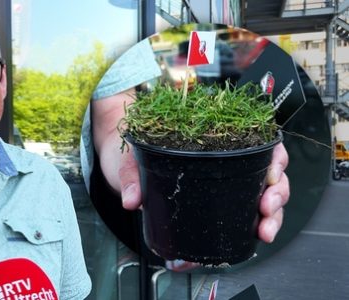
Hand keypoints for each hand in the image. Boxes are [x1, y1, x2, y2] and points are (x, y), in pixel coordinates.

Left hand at [118, 143, 289, 244]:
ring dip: (269, 216)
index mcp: (218, 137)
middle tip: (267, 210)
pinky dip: (248, 228)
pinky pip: (241, 213)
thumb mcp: (133, 156)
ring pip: (261, 196)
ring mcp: (224, 179)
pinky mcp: (215, 200)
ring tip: (262, 231)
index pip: (260, 142)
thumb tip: (133, 199)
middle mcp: (227, 157)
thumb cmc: (137, 146)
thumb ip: (133, 175)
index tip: (270, 177)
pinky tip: (246, 239)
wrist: (122, 154)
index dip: (275, 159)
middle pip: (268, 174)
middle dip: (276, 195)